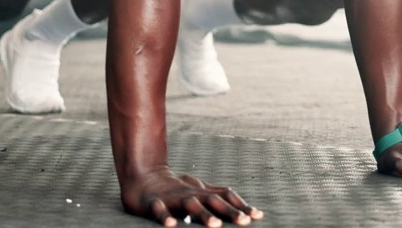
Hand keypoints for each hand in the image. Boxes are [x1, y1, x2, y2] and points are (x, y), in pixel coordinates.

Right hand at [121, 168, 263, 226]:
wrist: (143, 179)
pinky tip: (172, 225)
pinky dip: (165, 217)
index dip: (242, 205)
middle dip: (229, 211)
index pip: (226, 196)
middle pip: (213, 201)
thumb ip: (221, 197)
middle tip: (244, 222)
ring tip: (216, 225)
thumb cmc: (177, 189)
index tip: (258, 216)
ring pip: (190, 205)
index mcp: (202, 192)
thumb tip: (248, 208)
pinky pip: (159, 210)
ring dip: (203, 214)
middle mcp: (191, 194)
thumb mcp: (200, 191)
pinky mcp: (154, 203)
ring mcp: (173, 198)